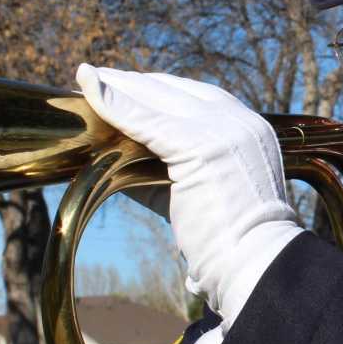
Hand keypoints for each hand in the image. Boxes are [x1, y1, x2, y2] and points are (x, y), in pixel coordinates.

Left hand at [76, 65, 300, 327]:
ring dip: (118, 86)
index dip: (158, 90)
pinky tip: (89, 88)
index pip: (197, 97)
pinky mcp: (199, 146)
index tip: (127, 86)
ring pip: (157, 97)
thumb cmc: (228, 242)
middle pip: (175, 90)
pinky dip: (113, 103)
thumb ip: (165, 169)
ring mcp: (223, 130)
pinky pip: (144, 119)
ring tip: (86, 80)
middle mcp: (240, 121)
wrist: (255, 263)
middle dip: (133, 84)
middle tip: (95, 80)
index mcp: (250, 129)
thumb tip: (115, 158)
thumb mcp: (201, 192)